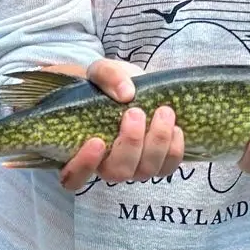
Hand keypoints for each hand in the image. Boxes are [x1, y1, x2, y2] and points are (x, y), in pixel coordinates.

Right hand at [38, 59, 184, 192]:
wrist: (132, 89)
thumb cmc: (108, 87)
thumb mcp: (101, 72)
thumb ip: (107, 76)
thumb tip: (126, 93)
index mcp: (82, 150)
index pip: (73, 176)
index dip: (83, 165)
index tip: (97, 140)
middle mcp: (107, 166)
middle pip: (117, 172)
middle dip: (130, 143)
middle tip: (135, 112)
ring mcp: (134, 168)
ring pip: (145, 171)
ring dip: (157, 142)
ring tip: (163, 112)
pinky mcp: (158, 164)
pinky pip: (167, 168)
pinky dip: (174, 150)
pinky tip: (175, 128)